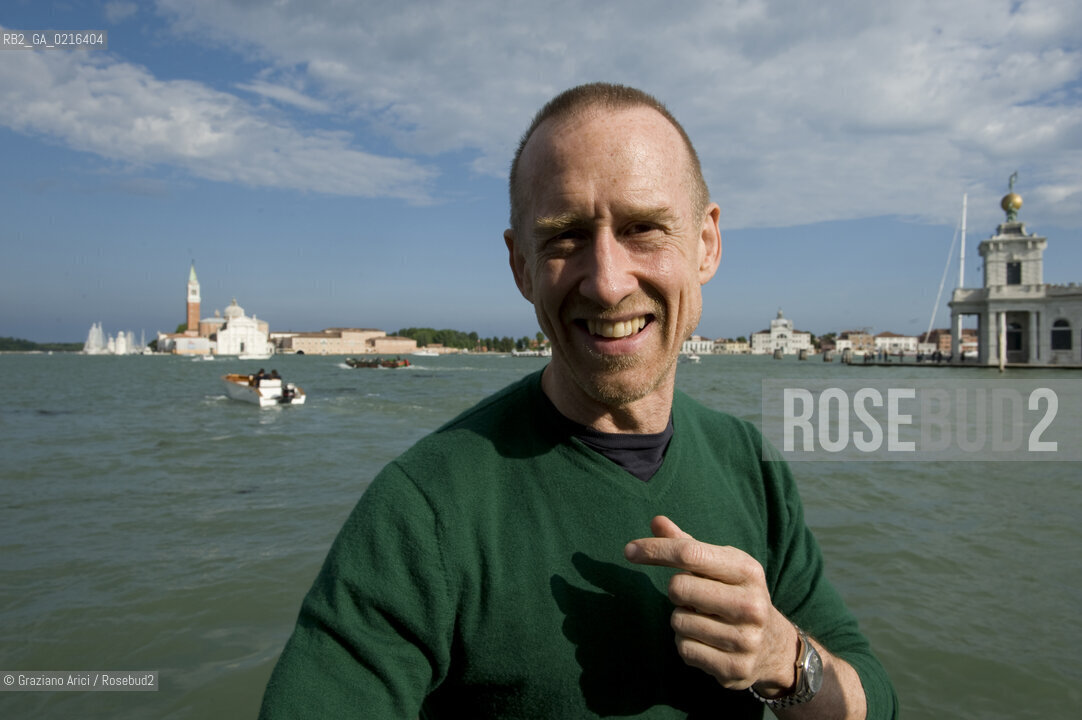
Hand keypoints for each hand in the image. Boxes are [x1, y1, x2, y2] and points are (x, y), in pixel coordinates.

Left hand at [624, 515, 797, 695]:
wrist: (773, 647)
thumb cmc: (735, 595)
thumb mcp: (720, 566)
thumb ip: (687, 544)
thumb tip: (656, 521)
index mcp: (747, 570)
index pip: (690, 553)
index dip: (655, 550)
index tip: (629, 550)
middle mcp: (751, 604)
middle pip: (678, 587)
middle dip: (676, 591)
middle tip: (694, 597)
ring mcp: (745, 639)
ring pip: (678, 621)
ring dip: (682, 619)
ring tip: (705, 620)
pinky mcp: (734, 668)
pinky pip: (684, 649)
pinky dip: (685, 643)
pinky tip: (706, 641)